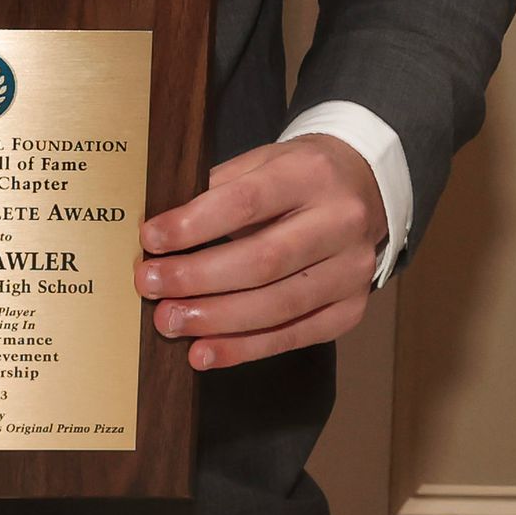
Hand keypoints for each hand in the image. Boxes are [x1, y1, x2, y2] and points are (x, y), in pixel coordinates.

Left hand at [135, 134, 386, 369]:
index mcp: (311, 174)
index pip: (246, 202)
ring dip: (216, 320)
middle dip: (197, 278)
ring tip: (169, 322)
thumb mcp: (262, 162)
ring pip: (277, 305)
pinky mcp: (351, 309)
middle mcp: (340, 222)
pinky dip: (244, 348)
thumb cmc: (297, 177)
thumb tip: (159, 232)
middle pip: (262, 260)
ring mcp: (351, 270)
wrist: (365, 190)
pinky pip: (293, 336)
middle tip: (150, 286)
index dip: (194, 225)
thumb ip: (218, 189)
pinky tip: (205, 352)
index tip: (151, 239)